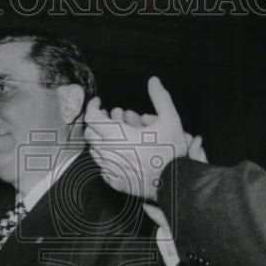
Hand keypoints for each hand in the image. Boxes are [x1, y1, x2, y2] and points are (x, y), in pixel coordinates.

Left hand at [84, 76, 188, 200]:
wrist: (175, 185)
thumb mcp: (170, 120)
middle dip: (99, 121)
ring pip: (95, 150)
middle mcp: (109, 153)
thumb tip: (153, 81)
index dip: (93, 106)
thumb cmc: (172, 154)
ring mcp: (110, 169)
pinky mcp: (113, 181)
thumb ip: (160, 98)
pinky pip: (102, 166)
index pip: (91, 117)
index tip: (99, 103)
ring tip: (120, 134)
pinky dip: (107, 156)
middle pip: (90, 132)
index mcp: (117, 136)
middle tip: (113, 117)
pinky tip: (121, 153)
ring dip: (103, 138)